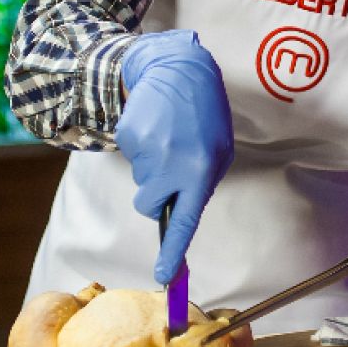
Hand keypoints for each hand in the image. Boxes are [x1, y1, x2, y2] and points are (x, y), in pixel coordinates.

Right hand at [114, 29, 233, 284]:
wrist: (177, 68)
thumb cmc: (204, 113)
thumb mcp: (218, 149)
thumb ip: (201, 183)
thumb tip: (178, 212)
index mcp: (201, 171)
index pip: (184, 222)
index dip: (173, 253)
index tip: (164, 278)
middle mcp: (173, 165)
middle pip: (150, 205)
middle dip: (156, 193)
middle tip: (173, 162)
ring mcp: (148, 151)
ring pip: (141, 181)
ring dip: (153, 166)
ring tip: (169, 135)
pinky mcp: (129, 135)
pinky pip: (132, 157)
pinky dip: (142, 147)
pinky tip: (155, 124)